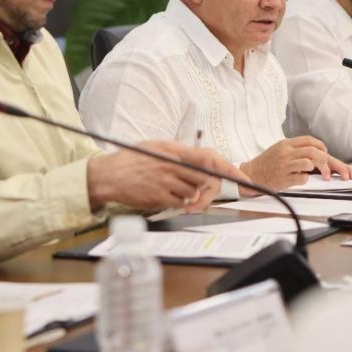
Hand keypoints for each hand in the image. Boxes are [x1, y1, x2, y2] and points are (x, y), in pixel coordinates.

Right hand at [87, 141, 249, 212]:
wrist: (108, 175)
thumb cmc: (131, 160)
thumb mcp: (156, 148)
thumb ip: (178, 153)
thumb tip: (199, 160)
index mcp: (174, 150)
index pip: (210, 158)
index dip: (229, 169)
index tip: (243, 179)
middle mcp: (172, 165)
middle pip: (205, 179)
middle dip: (206, 186)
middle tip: (197, 188)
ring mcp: (166, 182)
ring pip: (193, 193)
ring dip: (188, 194)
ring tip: (170, 188)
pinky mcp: (160, 197)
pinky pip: (179, 203)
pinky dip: (176, 202)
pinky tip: (162, 194)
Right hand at [238, 136, 351, 193]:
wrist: (250, 175)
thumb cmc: (267, 164)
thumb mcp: (279, 150)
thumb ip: (297, 151)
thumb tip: (319, 156)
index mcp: (286, 144)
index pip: (309, 140)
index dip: (322, 147)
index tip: (328, 155)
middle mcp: (286, 152)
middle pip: (313, 151)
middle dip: (329, 161)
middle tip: (337, 171)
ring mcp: (284, 165)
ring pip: (310, 162)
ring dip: (321, 170)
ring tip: (325, 177)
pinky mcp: (283, 178)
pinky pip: (302, 178)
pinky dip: (306, 179)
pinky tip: (304, 180)